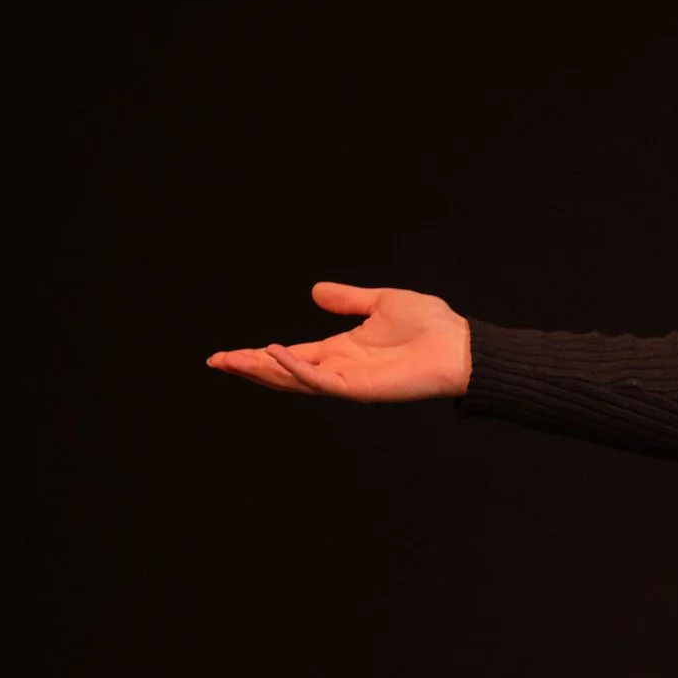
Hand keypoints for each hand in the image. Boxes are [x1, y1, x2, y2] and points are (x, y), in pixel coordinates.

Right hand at [208, 282, 472, 400]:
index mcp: (340, 350)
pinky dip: (296, 369)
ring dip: (263, 370)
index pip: (290, 355)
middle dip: (248, 367)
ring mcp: (348, 380)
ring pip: (295, 379)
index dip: (258, 355)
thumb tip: (315, 290)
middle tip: (215, 362)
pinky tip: (275, 353)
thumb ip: (347, 299)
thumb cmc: (430, 326)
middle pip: (283, 371)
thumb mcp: (381, 302)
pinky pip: (321, 380)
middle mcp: (339, 368)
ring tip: (232, 361)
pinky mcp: (361, 387)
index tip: (225, 355)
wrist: (461, 344)